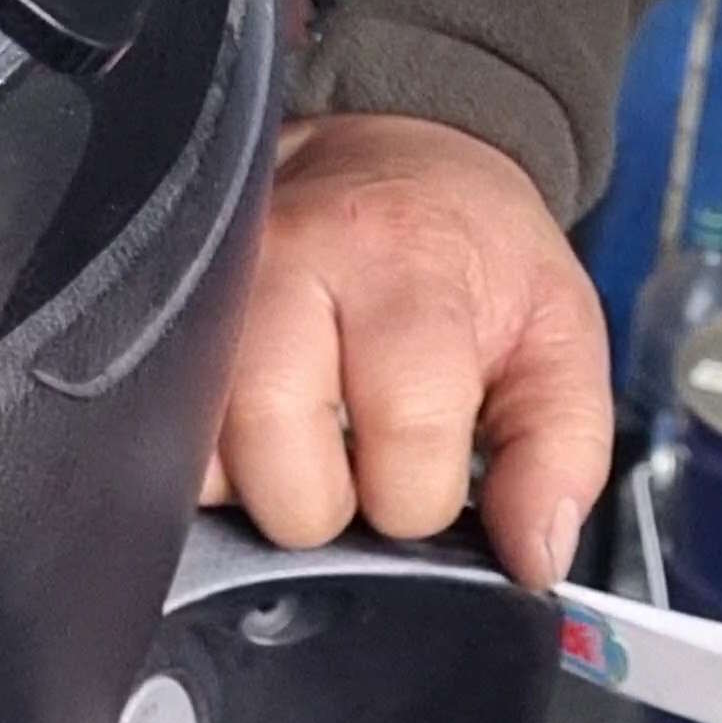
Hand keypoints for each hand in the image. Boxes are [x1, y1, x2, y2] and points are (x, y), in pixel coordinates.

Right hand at [200, 113, 610, 586]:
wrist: (393, 163)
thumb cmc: (471, 259)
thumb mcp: (556, 338)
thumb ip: (562, 453)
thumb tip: (533, 559)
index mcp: (404, 268)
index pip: (403, 447)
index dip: (422, 495)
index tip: (433, 464)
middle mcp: (287, 270)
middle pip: (290, 477)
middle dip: (333, 501)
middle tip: (361, 455)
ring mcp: (206, 299)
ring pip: (212, 472)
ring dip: (265, 487)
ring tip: (311, 440)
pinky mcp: (159, 327)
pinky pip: (168, 450)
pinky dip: (214, 470)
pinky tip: (262, 434)